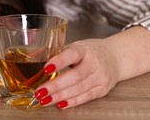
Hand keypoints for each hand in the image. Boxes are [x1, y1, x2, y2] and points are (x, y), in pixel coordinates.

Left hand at [34, 26, 149, 108]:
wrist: (116, 57)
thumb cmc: (90, 51)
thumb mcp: (76, 46)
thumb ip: (58, 53)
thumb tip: (34, 57)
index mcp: (85, 49)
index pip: (72, 54)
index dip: (59, 61)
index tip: (46, 68)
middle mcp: (94, 63)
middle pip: (74, 76)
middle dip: (55, 86)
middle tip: (40, 92)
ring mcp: (100, 77)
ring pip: (79, 89)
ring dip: (60, 96)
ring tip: (44, 100)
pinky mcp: (102, 89)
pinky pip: (86, 97)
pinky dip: (72, 102)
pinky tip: (60, 104)